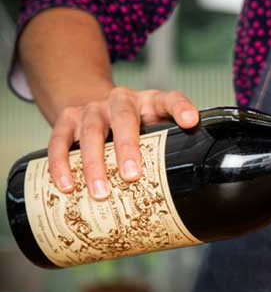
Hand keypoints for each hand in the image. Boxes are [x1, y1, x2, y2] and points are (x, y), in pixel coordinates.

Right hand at [48, 87, 198, 198]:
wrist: (97, 108)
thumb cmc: (135, 125)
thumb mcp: (156, 127)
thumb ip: (173, 143)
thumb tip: (191, 179)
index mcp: (149, 102)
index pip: (170, 99)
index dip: (181, 108)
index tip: (190, 122)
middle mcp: (120, 101)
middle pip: (124, 119)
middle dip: (127, 147)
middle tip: (131, 176)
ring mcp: (92, 109)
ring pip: (90, 132)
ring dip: (93, 164)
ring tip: (100, 192)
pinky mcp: (67, 119)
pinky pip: (59, 141)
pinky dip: (61, 164)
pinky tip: (67, 186)